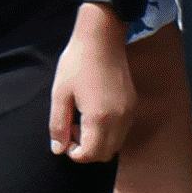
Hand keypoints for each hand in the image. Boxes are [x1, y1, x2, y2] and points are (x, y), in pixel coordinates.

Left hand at [48, 6, 137, 164]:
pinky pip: (122, 131)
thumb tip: (58, 149)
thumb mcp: (59, 94)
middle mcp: (120, 119)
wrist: (101, 38)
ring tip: (82, 119)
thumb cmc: (77, 63)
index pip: (90, 155)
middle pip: (105, 154)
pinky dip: (108, 133)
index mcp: (99, 118)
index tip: (64, 136)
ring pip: (116, 145)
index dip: (74, 153)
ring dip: (98, 142)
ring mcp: (129, 112)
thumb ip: (58, 125)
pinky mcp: (133, 105)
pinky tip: (94, 112)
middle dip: (86, 150)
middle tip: (72, 128)